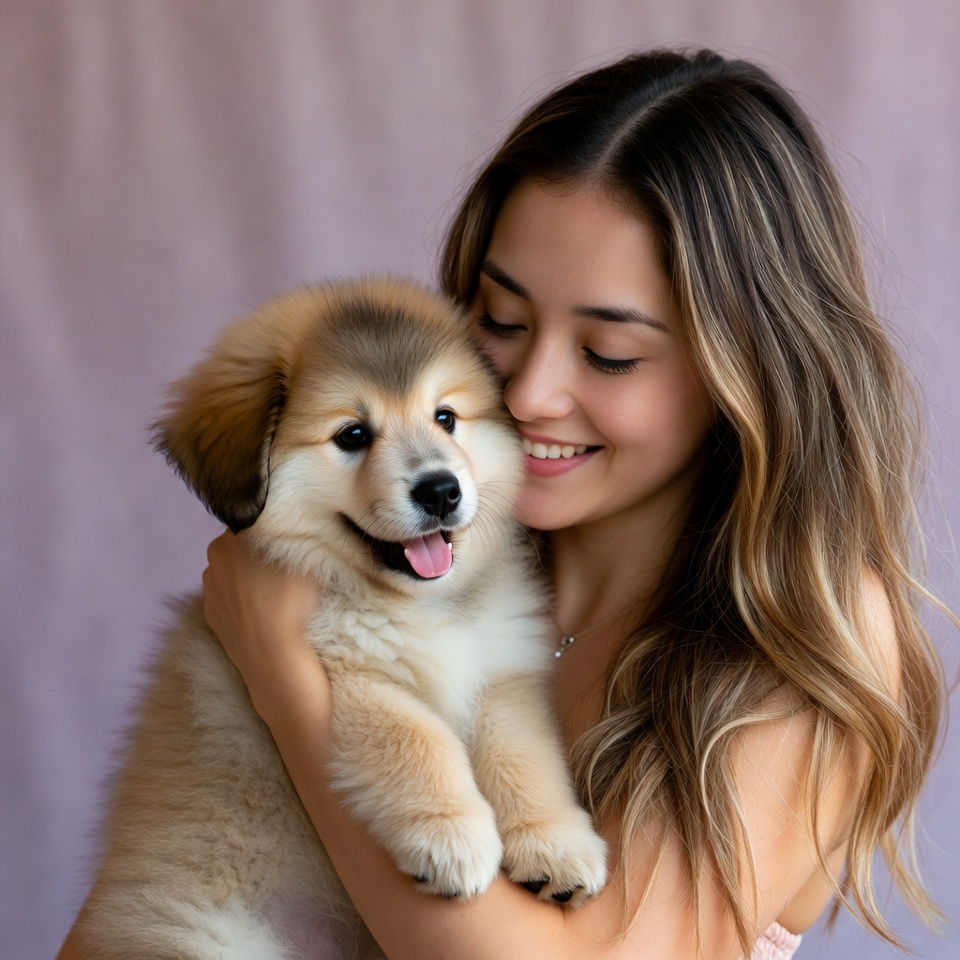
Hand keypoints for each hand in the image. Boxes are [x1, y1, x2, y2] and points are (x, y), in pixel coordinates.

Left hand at [202, 530, 328, 721]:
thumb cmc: (292, 602)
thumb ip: (293, 532)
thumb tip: (292, 522)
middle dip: (260, 552)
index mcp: (229, 539)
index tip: (291, 541)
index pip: (253, 521)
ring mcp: (209, 590)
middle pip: (241, 546)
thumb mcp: (303, 555)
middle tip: (288, 566)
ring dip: (251, 576)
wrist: (275, 658)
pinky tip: (263, 611)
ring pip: (234, 572)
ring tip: (277, 593)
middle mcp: (212, 560)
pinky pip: (229, 598)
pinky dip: (244, 600)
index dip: (274, 528)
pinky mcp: (211, 615)